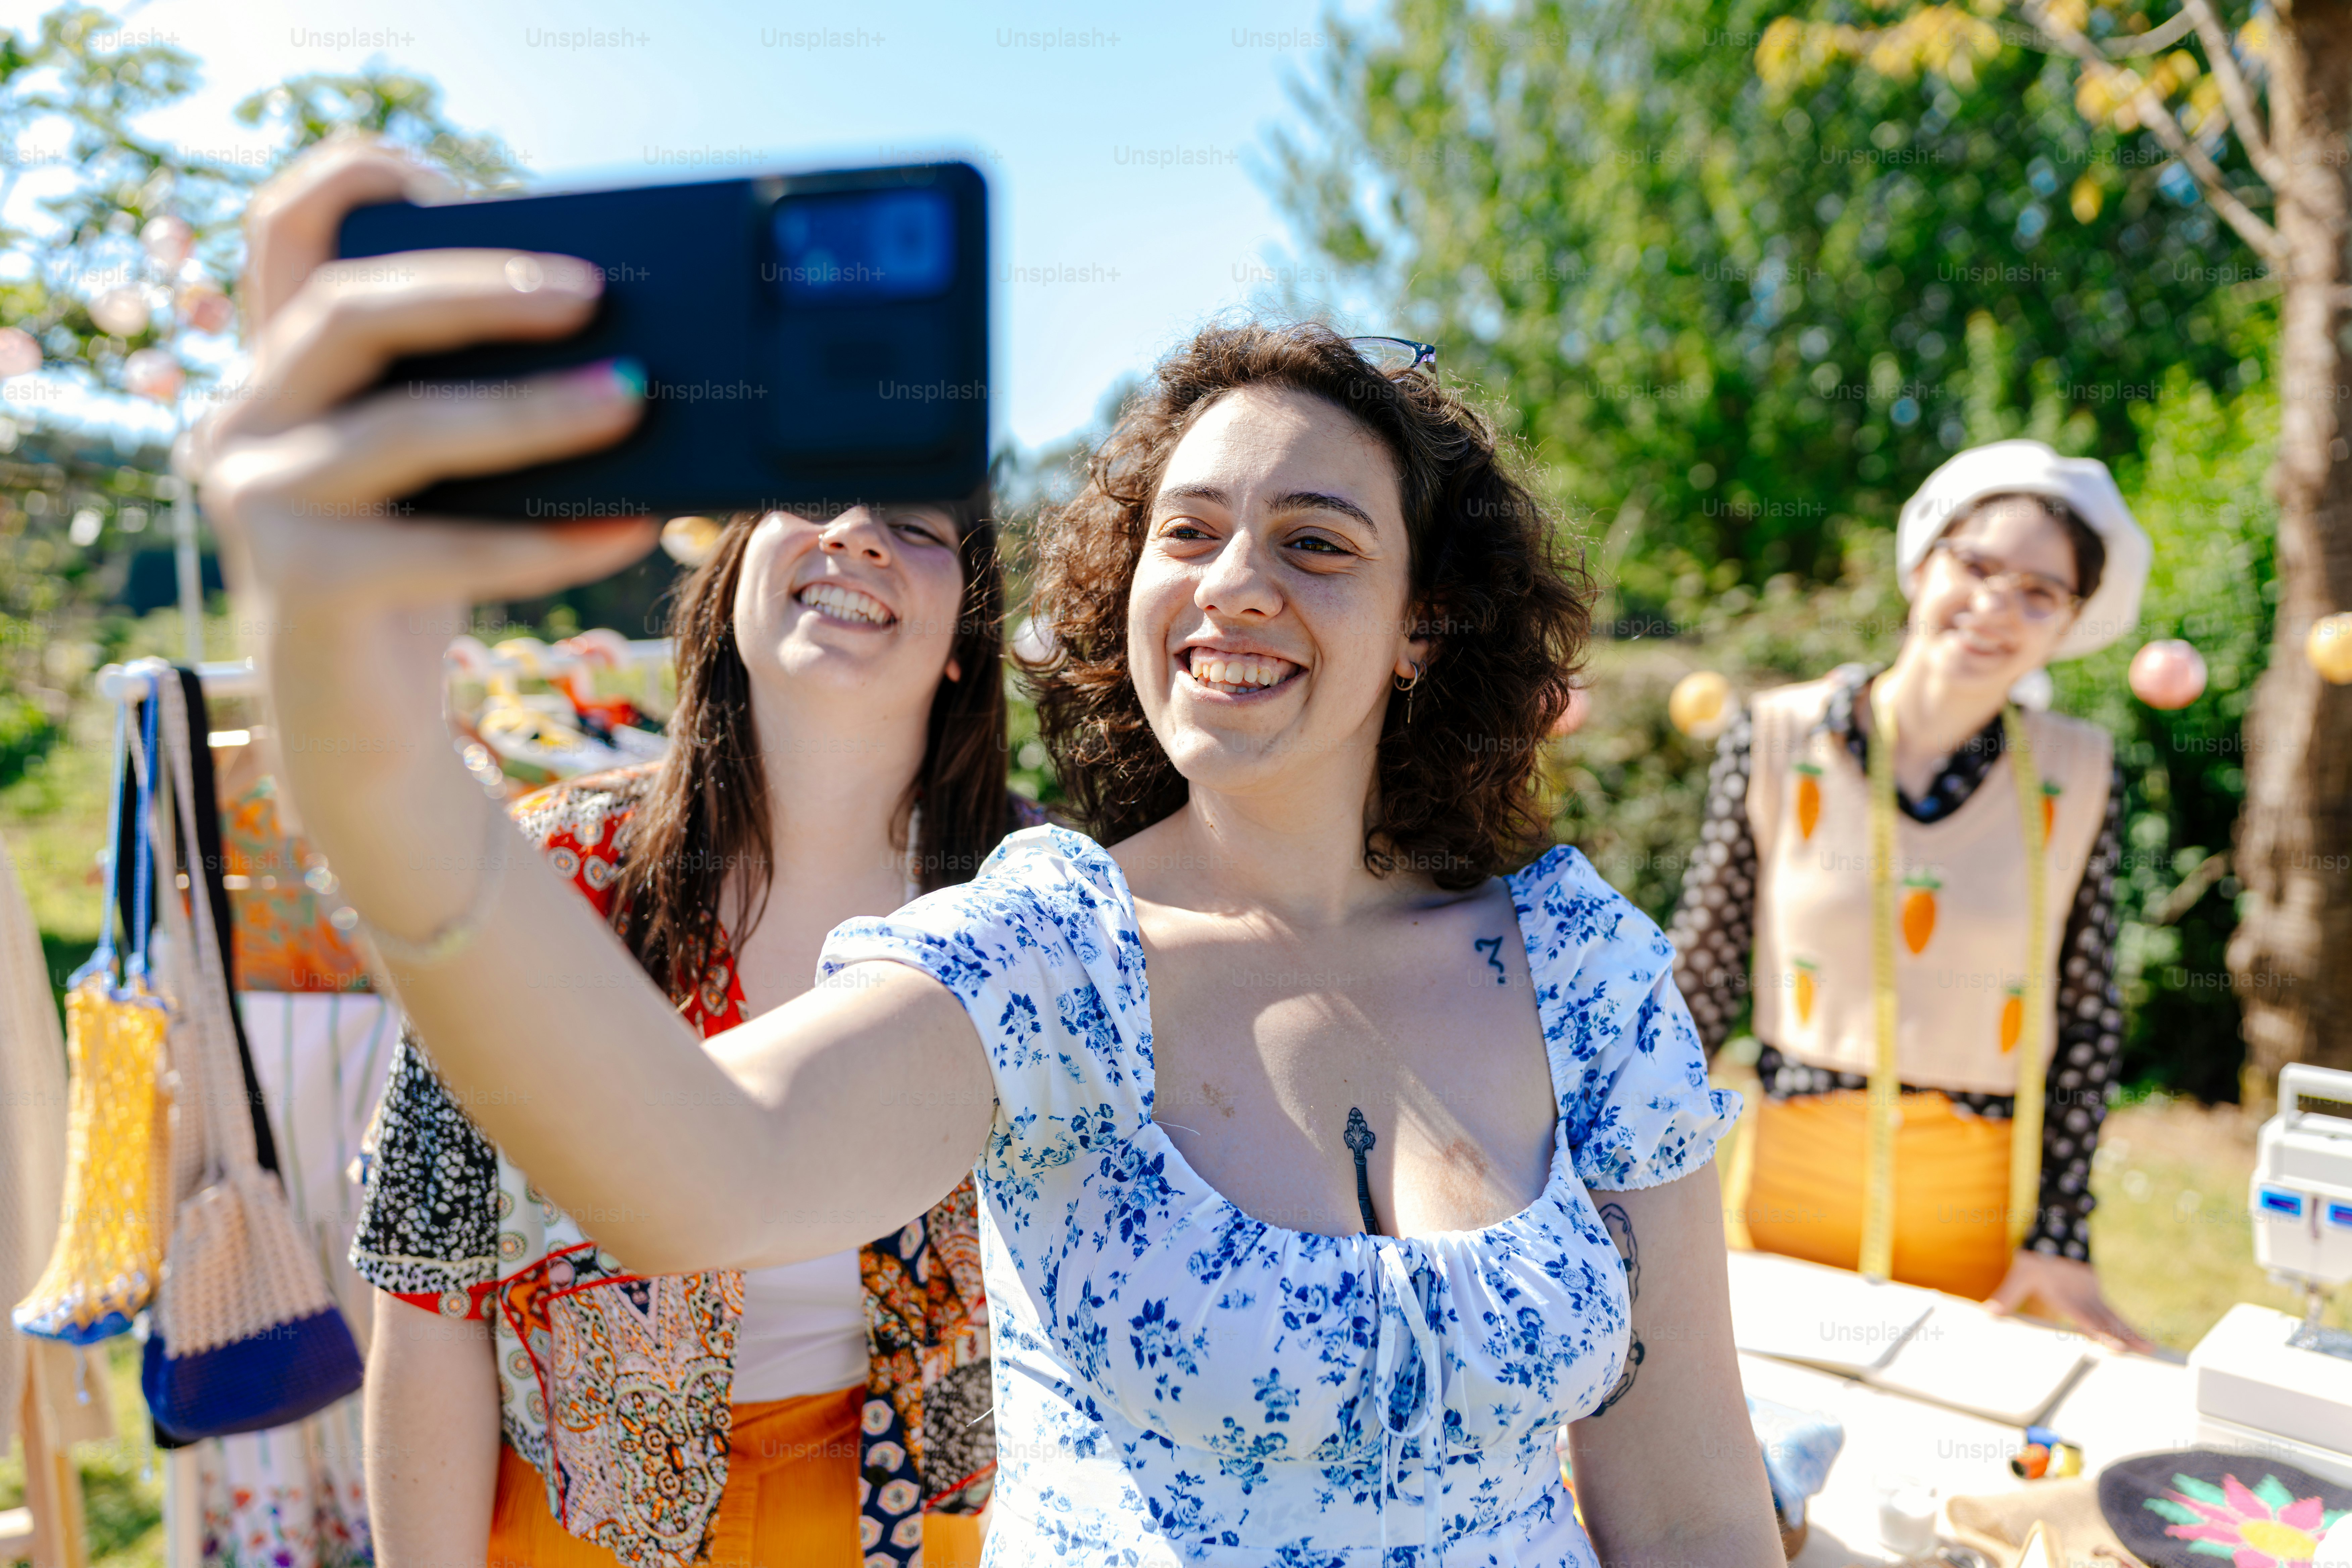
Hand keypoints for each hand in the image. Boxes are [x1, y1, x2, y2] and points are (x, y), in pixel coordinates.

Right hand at [196, 137, 654, 650]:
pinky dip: (548, 539)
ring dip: (529, 411)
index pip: (281, 235)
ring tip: (629, 395)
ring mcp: (261, 502)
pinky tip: (628, 529)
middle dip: (473, 290)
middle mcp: (246, 422)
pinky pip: (444, 549)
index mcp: (277, 375)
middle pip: (348, 311)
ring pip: (404, 428)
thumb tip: (611, 346)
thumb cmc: (415, 582)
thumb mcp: (434, 473)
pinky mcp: (305, 586)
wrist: (359, 732)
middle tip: (589, 292)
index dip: (348, 180)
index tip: (444, 174)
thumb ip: (467, 399)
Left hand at [1985, 1249, 2155, 1351]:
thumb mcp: (2021, 1273)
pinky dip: (2126, 1324)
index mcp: (2067, 1294)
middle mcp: (2084, 1295)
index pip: (2086, 1318)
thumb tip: (1990, 1314)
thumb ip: (2008, 1295)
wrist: (2056, 1229)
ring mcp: (2093, 1293)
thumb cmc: (2036, 1256)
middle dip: (2126, 1336)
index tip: (2117, 1347)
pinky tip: (2139, 1339)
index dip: (2101, 1333)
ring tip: (2151, 1349)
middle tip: (2147, 1351)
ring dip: (2132, 1332)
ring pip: (2114, 1316)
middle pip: (2108, 1320)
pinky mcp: (2096, 1290)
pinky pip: (2113, 1311)